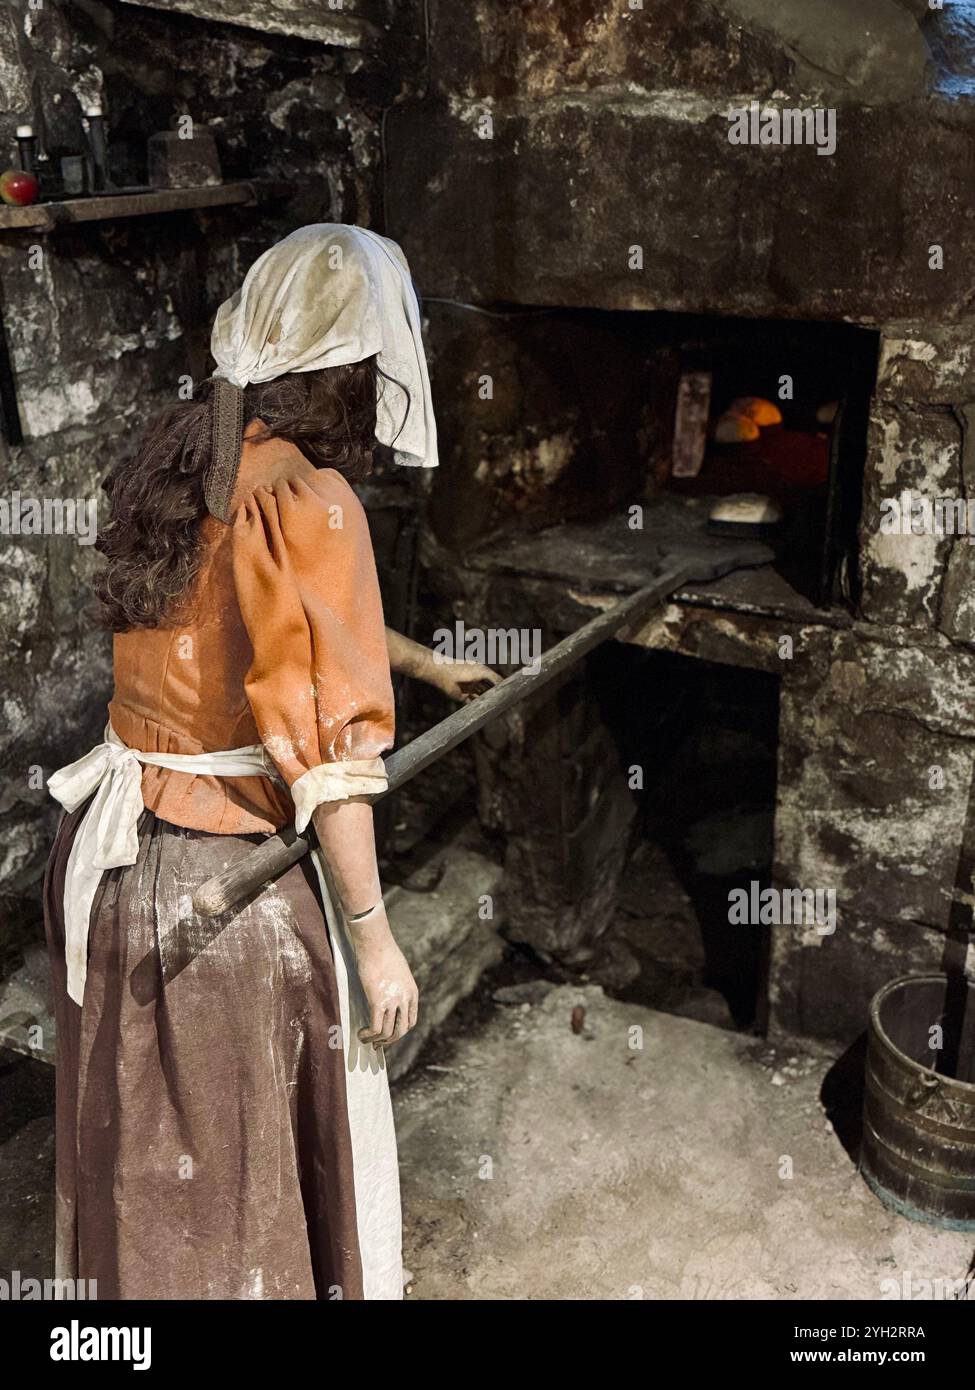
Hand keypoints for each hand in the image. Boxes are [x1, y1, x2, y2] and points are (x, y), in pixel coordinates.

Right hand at [351, 911, 418, 1049]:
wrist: (375, 943)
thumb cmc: (383, 951)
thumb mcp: (399, 970)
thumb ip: (398, 985)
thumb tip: (389, 993)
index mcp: (412, 992)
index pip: (411, 1021)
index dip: (400, 1032)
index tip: (390, 1035)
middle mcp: (405, 999)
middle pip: (401, 1030)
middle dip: (389, 1041)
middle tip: (377, 1044)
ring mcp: (393, 1001)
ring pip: (387, 1032)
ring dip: (376, 1040)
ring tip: (366, 1040)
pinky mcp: (378, 1001)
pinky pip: (375, 1027)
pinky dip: (368, 1035)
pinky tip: (361, 1034)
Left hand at [426, 656, 502, 702]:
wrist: (445, 674)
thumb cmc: (464, 669)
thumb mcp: (483, 672)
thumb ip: (495, 678)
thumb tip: (505, 685)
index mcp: (480, 672)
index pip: (493, 680)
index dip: (500, 685)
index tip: (509, 692)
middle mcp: (475, 681)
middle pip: (487, 689)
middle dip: (494, 695)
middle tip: (504, 702)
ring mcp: (469, 689)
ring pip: (480, 697)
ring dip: (487, 702)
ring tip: (496, 707)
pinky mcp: (462, 696)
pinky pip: (471, 703)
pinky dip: (477, 706)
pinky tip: (485, 710)